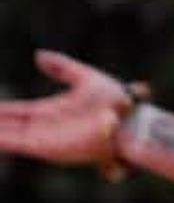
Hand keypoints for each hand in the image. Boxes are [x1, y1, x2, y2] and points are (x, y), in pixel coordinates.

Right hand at [0, 51, 134, 169]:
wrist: (131, 121)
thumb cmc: (116, 101)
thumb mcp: (85, 78)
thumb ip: (62, 68)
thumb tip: (37, 56)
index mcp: (48, 111)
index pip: (14, 112)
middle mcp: (41, 127)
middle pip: (5, 125)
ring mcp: (42, 138)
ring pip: (6, 135)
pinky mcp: (46, 146)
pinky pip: (14, 143)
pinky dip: (0, 139)